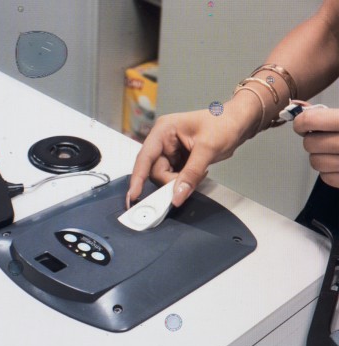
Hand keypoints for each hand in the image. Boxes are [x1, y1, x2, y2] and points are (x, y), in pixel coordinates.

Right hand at [127, 99, 257, 207]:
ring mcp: (170, 150)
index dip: (137, 178)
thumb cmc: (224, 124)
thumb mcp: (207, 149)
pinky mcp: (178, 158)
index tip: (133, 196)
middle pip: (154, 171)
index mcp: (163, 131)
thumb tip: (176, 196)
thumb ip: (190, 174)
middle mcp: (162, 141)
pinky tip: (198, 173)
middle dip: (170, 182)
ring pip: (164, 176)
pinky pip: (174, 176)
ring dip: (179, 182)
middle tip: (187, 185)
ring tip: (200, 173)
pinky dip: (184, 180)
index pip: (145, 158)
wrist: (240, 122)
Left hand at [293, 105, 338, 187]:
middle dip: (313, 140)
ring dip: (320, 156)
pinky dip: (330, 171)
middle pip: (309, 143)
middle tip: (324, 137)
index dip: (302, 122)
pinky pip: (326, 177)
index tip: (304, 123)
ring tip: (335, 150)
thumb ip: (323, 112)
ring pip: (315, 162)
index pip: (310, 120)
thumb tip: (295, 105)